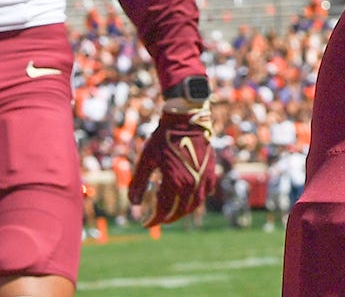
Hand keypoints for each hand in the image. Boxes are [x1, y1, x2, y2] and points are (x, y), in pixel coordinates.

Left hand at [128, 101, 215, 227]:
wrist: (186, 119)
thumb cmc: (162, 138)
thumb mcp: (145, 160)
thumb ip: (137, 183)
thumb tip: (133, 204)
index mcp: (174, 183)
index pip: (163, 211)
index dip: (153, 220)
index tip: (145, 223)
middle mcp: (191, 185)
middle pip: (179, 211)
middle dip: (166, 218)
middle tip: (157, 218)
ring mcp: (203, 179)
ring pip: (194, 205)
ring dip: (182, 211)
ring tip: (171, 209)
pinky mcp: (211, 172)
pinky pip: (205, 193)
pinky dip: (196, 199)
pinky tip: (188, 196)